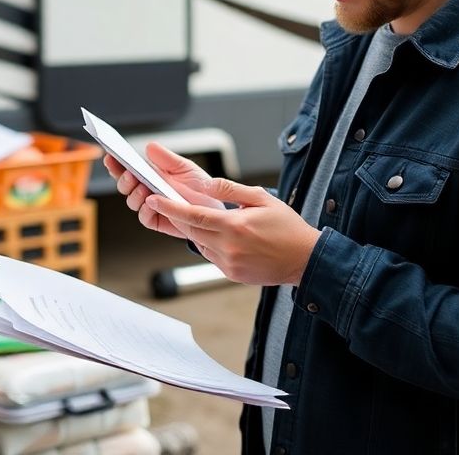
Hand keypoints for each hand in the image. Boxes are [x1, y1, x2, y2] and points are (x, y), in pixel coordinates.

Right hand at [104, 143, 222, 239]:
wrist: (214, 208)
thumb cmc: (199, 187)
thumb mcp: (185, 167)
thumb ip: (166, 158)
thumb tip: (149, 146)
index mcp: (150, 174)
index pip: (127, 168)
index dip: (115, 163)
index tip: (110, 156)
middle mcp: (147, 190)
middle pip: (124, 185)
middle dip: (123, 179)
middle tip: (130, 174)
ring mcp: (150, 206)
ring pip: (131, 201)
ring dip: (134, 194)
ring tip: (144, 188)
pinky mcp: (157, 221)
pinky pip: (144, 217)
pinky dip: (145, 210)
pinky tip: (151, 203)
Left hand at [147, 170, 320, 286]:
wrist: (304, 259)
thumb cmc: (287, 226)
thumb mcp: (262, 198)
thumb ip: (230, 189)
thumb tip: (205, 185)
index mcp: (234, 226)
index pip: (193, 215)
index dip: (170, 207)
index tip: (153, 199)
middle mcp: (228, 247)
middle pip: (191, 230)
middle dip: (177, 217)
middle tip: (167, 203)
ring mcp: (229, 263)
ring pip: (200, 244)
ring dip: (196, 231)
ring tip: (202, 219)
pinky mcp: (231, 274)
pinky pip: (211, 256)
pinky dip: (210, 244)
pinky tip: (222, 236)